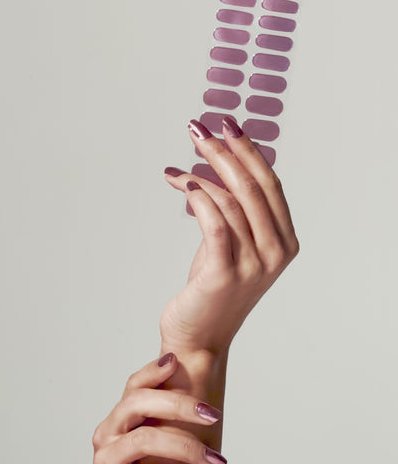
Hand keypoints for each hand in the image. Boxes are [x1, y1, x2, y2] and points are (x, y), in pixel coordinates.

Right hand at [74, 353, 225, 463]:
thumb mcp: (145, 449)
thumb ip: (162, 425)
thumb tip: (203, 404)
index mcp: (118, 421)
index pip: (133, 386)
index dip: (153, 370)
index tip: (177, 360)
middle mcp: (107, 434)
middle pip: (137, 402)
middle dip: (179, 404)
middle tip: (213, 414)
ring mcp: (104, 462)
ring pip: (143, 439)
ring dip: (185, 446)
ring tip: (215, 459)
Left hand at [160, 117, 298, 354]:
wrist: (199, 338)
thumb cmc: (213, 290)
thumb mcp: (232, 246)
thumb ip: (235, 212)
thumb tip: (217, 168)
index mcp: (284, 242)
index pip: (270, 184)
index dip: (249, 151)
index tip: (227, 126)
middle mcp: (275, 252)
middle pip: (252, 186)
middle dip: (224, 151)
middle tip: (198, 129)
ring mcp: (253, 264)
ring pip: (231, 200)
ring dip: (202, 173)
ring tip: (178, 165)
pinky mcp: (225, 274)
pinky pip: (214, 222)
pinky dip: (198, 197)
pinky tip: (181, 183)